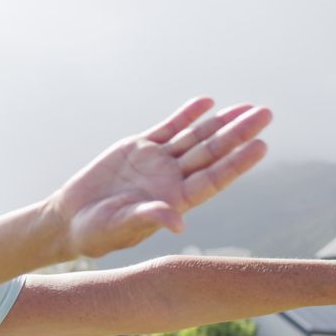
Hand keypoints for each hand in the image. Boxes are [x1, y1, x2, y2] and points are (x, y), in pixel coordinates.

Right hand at [50, 96, 271, 258]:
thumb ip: (149, 218)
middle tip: (265, 113)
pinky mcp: (139, 148)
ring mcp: (157, 162)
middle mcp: (172, 179)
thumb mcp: (121, 226)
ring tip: (247, 107)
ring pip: (195, 137)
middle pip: (213, 152)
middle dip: (239, 133)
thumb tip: (179, 223)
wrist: (70, 219)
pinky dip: (186, 115)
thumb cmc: (96, 232)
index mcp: (175, 200)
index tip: (261, 145)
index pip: (214, 178)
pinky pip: (168, 127)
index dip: (238, 162)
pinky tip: (205, 102)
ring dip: (220, 121)